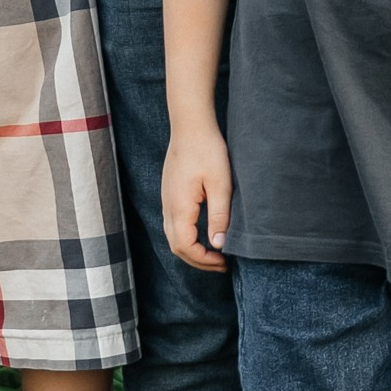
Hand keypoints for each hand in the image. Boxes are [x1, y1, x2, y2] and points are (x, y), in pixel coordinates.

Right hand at [162, 125, 232, 272]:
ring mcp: (166, 201)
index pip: (186, 247)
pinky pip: (174, 225)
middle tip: (222, 264)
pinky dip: (188, 237)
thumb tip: (219, 245)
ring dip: (192, 250)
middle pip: (177, 247)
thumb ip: (219, 216)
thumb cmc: (207, 151)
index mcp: (179, 208)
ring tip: (214, 253)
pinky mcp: (170, 194)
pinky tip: (204, 234)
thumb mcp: (220, 184)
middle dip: (198, 261)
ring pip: (173, 237)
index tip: (224, 262)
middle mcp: (168, 207)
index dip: (204, 260)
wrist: (190, 126)